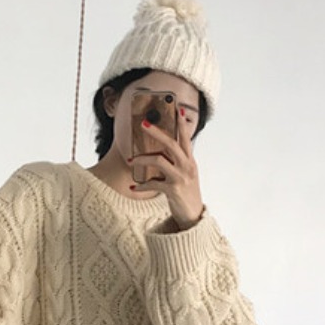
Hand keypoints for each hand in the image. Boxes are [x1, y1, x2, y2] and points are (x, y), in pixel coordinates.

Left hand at [128, 108, 203, 230]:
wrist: (193, 216)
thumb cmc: (186, 194)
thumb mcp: (185, 175)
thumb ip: (177, 163)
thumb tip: (162, 153)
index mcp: (190, 161)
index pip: (186, 138)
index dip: (181, 124)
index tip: (176, 109)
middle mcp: (187, 166)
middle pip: (171, 144)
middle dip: (156, 132)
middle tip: (143, 124)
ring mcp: (181, 178)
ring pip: (159, 160)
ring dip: (142, 158)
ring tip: (131, 160)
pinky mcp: (173, 190)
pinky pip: (153, 183)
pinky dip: (141, 185)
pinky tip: (133, 187)